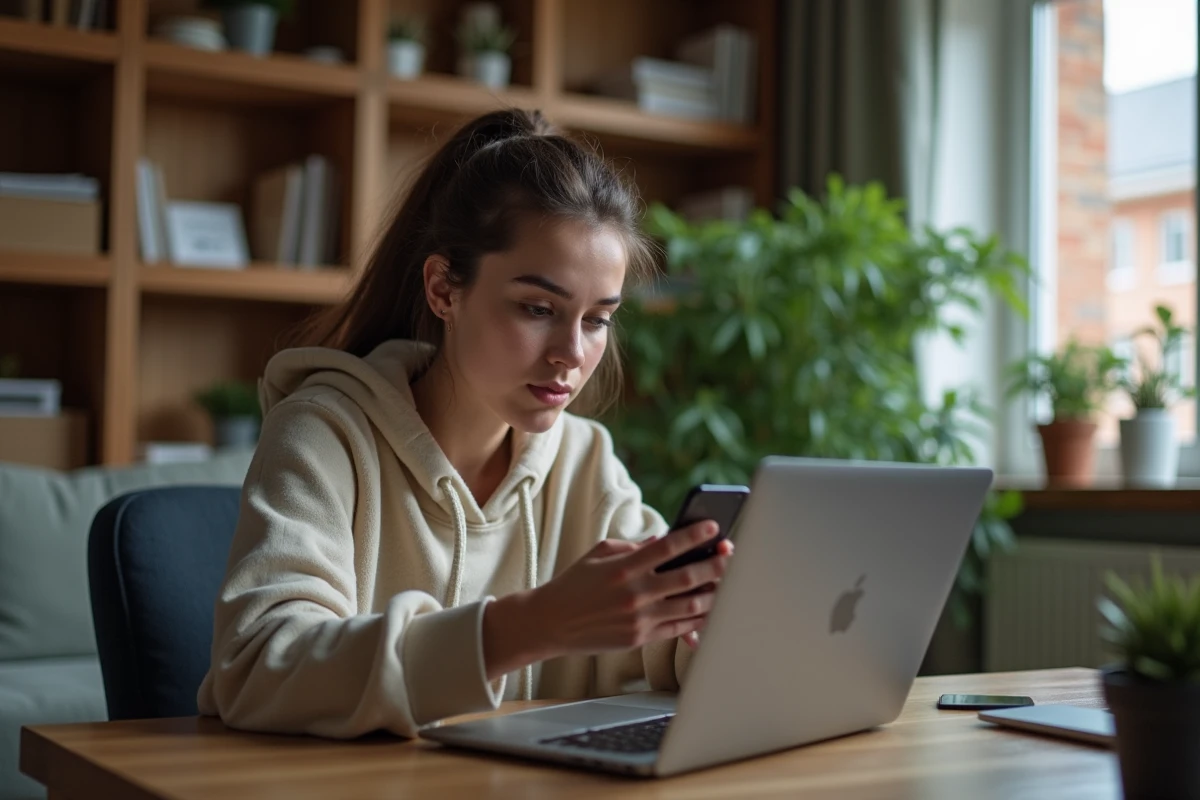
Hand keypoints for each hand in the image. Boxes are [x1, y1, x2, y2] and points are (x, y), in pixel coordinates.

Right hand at [524, 522, 732, 660]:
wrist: (550, 622)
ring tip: (729, 584)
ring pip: (688, 605)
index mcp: (624, 566)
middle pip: (686, 577)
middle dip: (714, 566)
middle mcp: (634, 592)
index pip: (668, 547)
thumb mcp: (598, 554)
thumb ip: (632, 547)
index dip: (694, 536)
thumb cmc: (573, 584)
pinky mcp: (640, 638)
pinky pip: (677, 628)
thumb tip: (661, 541)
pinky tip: (709, 609)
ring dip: (713, 594)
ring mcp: (639, 618)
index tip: (713, 527)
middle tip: (731, 557)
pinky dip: (697, 620)